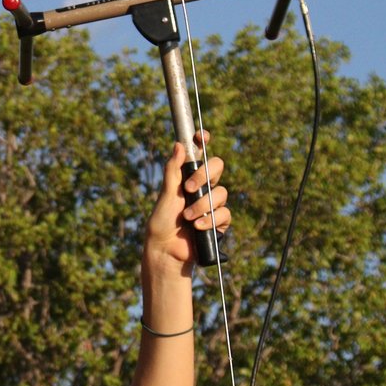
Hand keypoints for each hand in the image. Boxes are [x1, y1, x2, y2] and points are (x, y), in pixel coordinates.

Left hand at [145, 131, 230, 273]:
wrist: (166, 250)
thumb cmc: (162, 223)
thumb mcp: (165, 195)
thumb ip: (172, 172)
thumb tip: (178, 145)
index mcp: (187, 178)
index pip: (200, 154)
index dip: (203, 141)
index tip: (201, 136)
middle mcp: (202, 187)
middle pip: (217, 167)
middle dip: (204, 175)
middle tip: (189, 188)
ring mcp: (212, 203)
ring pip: (221, 192)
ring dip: (202, 205)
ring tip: (187, 217)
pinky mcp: (219, 221)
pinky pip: (224, 213)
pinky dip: (210, 219)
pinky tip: (197, 226)